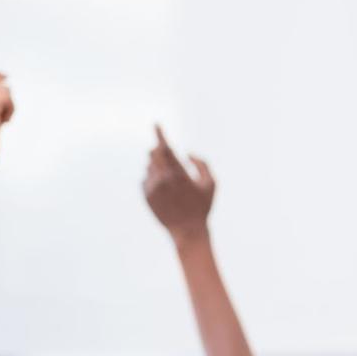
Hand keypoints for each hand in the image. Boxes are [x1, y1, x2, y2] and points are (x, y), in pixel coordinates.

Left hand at [143, 124, 216, 240]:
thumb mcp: (211, 184)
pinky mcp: (146, 196)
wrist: (187, 231)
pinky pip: (145, 179)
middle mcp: (163, 178)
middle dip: (160, 152)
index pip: (165, 148)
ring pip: (149, 167)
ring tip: (171, 184)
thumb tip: (187, 153)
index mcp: (179, 173)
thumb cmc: (202, 207)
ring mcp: (152, 187)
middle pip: (154, 154)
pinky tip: (164, 192)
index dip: (160, 134)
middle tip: (167, 158)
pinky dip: (153, 180)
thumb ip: (202, 164)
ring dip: (158, 168)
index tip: (156, 124)